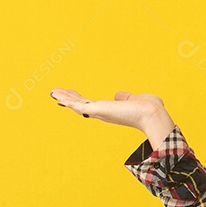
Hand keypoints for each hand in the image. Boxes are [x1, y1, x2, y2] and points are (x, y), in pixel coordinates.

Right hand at [50, 87, 164, 129]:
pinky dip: (68, 101)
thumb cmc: (149, 109)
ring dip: (65, 98)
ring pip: (78, 105)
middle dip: (69, 98)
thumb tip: (120, 96)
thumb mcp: (134, 100)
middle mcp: (104, 113)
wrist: (152, 114)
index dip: (81, 100)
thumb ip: (126, 98)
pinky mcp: (99, 110)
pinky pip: (79, 105)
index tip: (71, 95)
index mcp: (111, 111)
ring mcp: (100, 112)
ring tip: (53, 92)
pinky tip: (58, 97)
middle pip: (81, 105)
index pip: (92, 105)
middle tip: (57, 92)